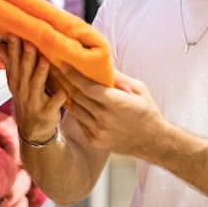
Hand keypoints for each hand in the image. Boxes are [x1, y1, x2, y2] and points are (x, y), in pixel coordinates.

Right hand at [0, 35, 66, 143]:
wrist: (33, 129)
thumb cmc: (27, 98)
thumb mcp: (16, 81)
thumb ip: (10, 62)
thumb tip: (0, 43)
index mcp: (16, 80)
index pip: (13, 62)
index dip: (13, 49)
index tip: (14, 34)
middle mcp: (23, 90)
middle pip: (24, 71)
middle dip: (26, 56)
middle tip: (29, 42)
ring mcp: (35, 102)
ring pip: (37, 85)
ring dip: (40, 73)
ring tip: (45, 60)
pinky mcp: (47, 112)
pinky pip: (53, 104)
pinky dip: (57, 98)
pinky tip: (63, 91)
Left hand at [51, 62, 167, 157]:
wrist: (153, 142)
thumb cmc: (148, 111)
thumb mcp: (139, 89)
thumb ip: (120, 78)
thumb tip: (103, 65)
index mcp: (116, 104)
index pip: (88, 87)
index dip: (74, 75)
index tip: (63, 64)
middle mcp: (104, 118)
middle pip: (78, 97)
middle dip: (65, 81)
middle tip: (54, 69)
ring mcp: (98, 132)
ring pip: (76, 110)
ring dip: (66, 95)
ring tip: (58, 82)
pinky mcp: (95, 140)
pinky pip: (80, 121)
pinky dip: (75, 109)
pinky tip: (69, 99)